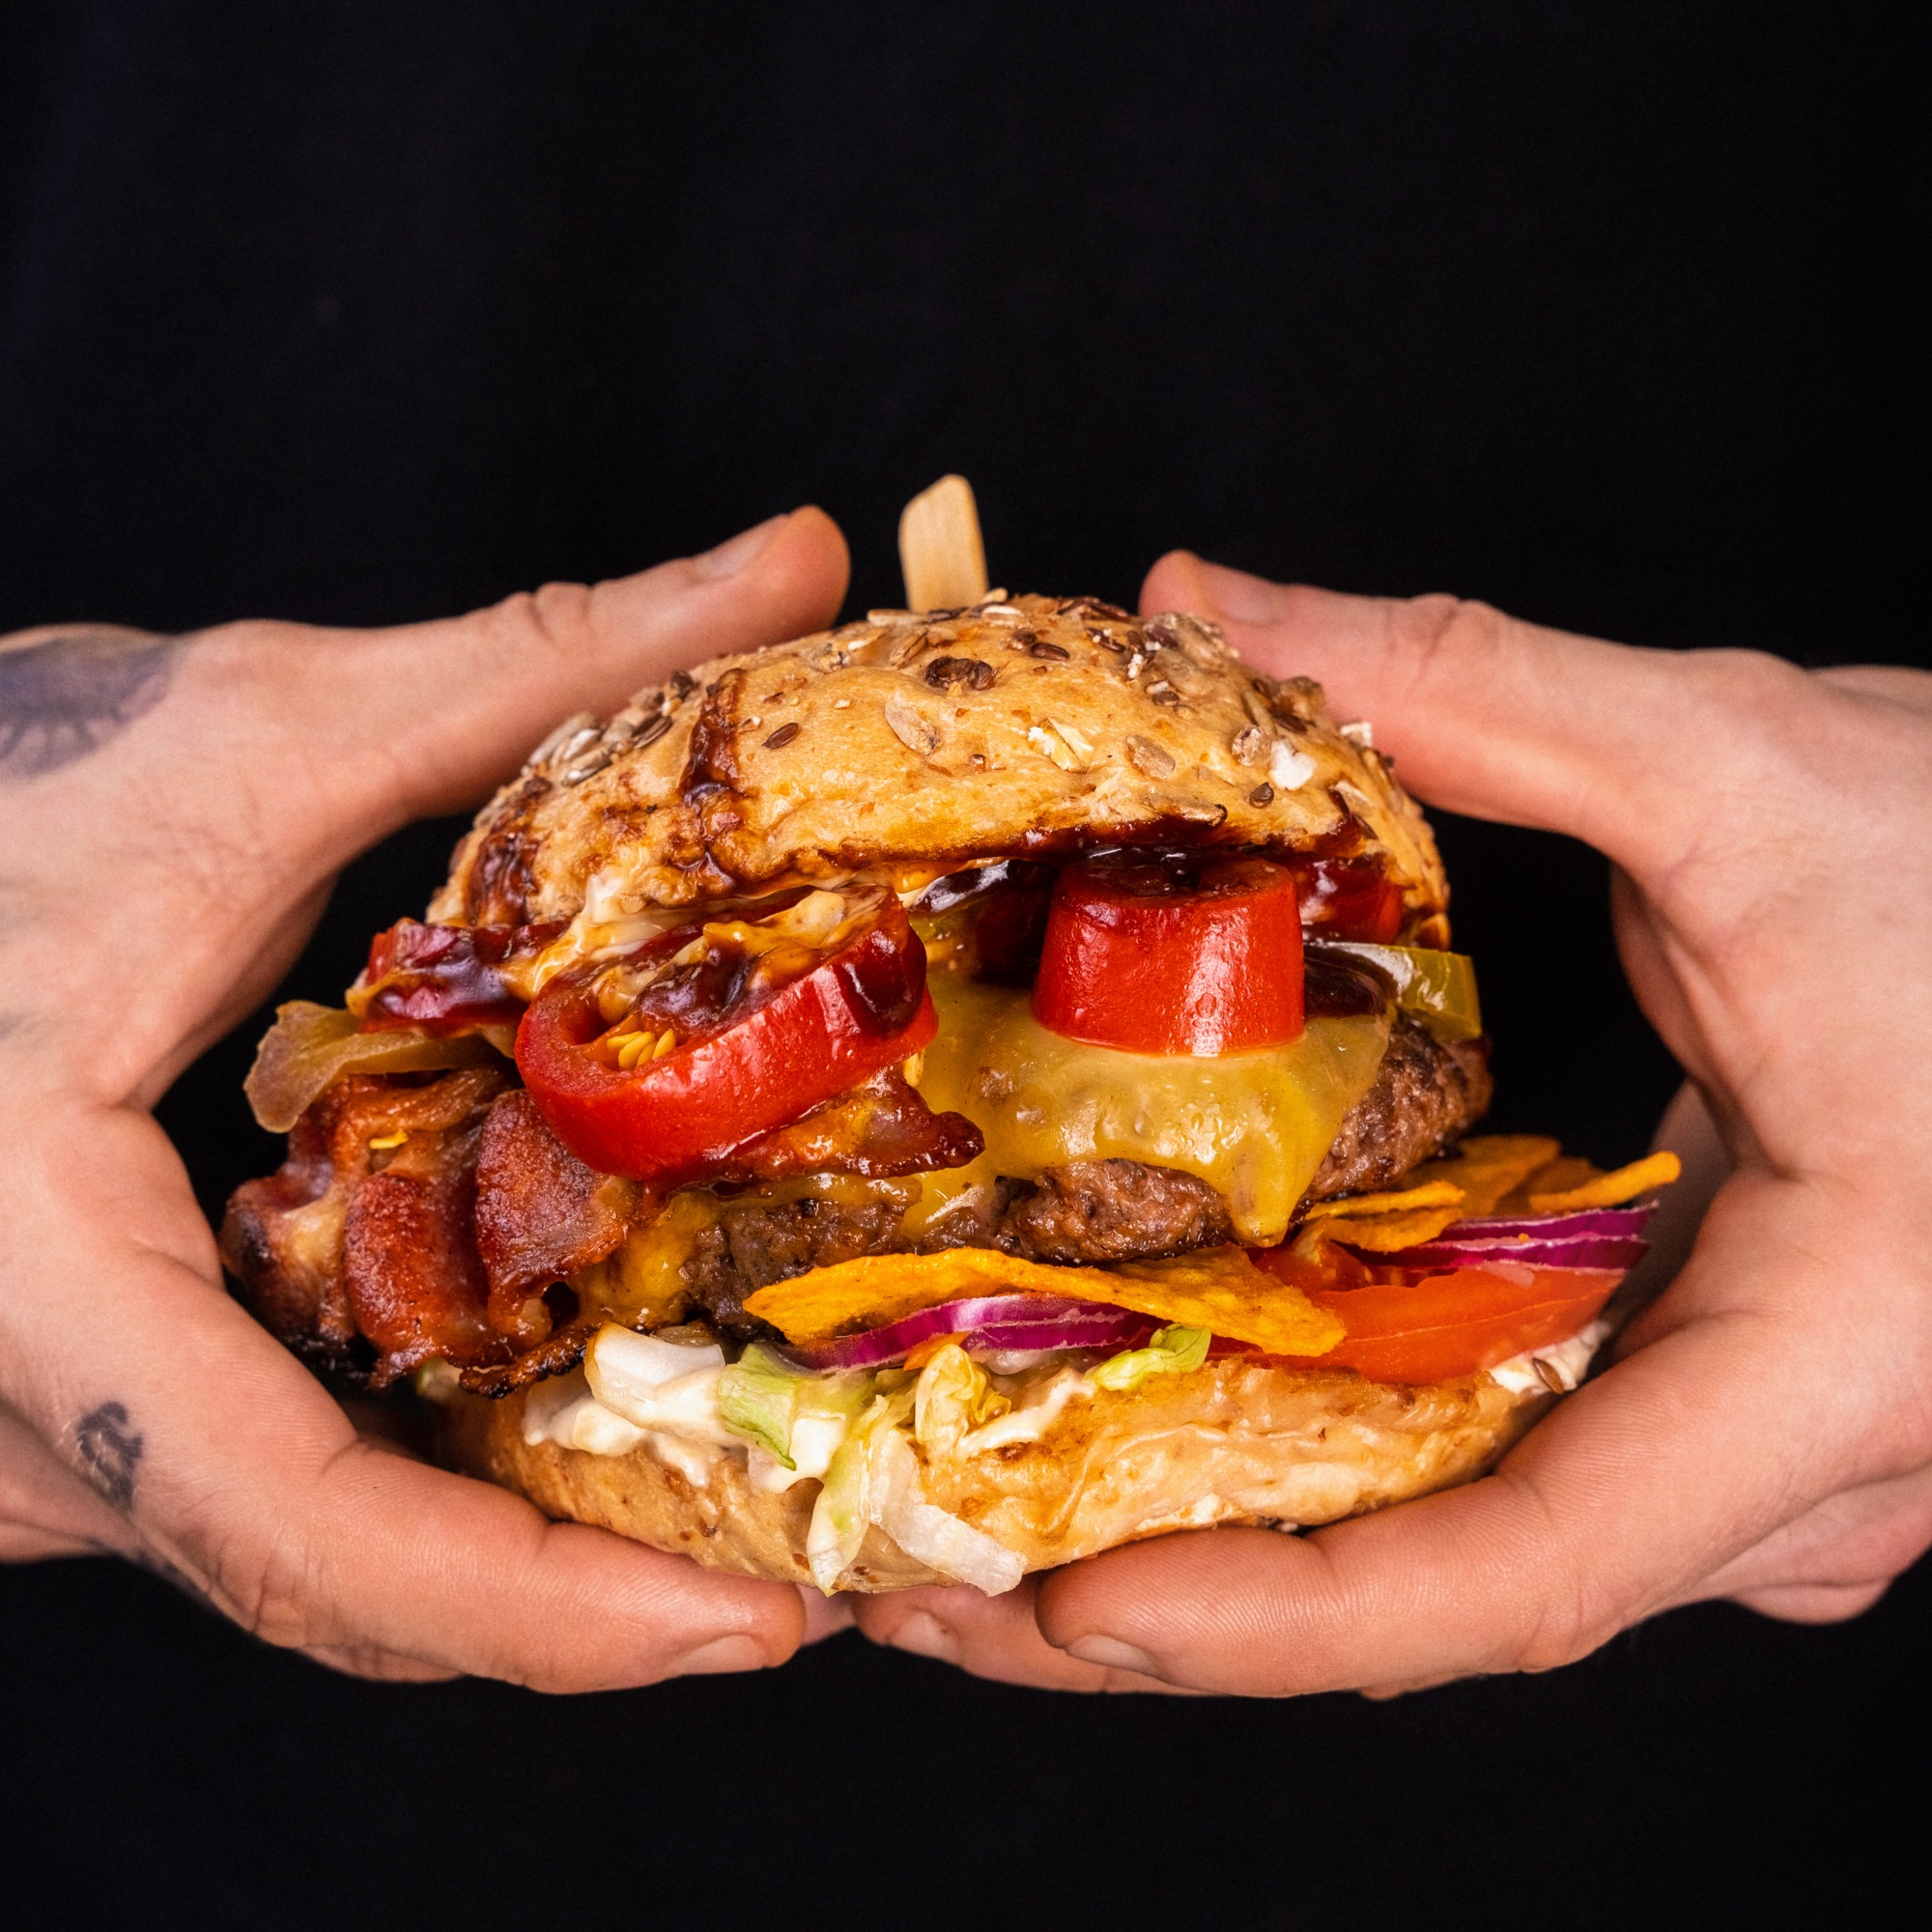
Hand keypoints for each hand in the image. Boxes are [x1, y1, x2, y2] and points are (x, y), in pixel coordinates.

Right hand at [0, 509, 857, 1684]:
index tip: (746, 1630)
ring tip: (746, 1519)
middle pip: (340, 1586)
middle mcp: (24, 1419)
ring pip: (311, 1556)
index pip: (296, 1527)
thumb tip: (793, 566)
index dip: (534, 1611)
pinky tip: (579, 1426)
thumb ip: (533, 664)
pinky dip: (435, 1484)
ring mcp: (39, 1433)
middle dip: (583, 1606)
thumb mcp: (244, 729)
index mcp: (35, 1283)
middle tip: (821, 1577)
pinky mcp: (78, 1403)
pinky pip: (273, 1492)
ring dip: (526, 1555)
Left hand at [855, 556, 1931, 1693]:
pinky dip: (1331, 1469)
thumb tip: (1204, 605)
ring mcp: (1768, 1454)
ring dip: (1232, 1542)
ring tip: (989, 1514)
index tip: (1067, 1618)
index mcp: (1838, 1365)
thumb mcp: (1764, 766)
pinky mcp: (1727, 1399)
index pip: (1538, 1567)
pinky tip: (1171, 1418)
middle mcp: (1800, 1469)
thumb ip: (1475, 690)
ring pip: (1472, 1551)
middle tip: (931, 1582)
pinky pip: (1509, 1475)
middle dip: (1183, 1600)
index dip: (1285, 1618)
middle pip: (1452, 1588)